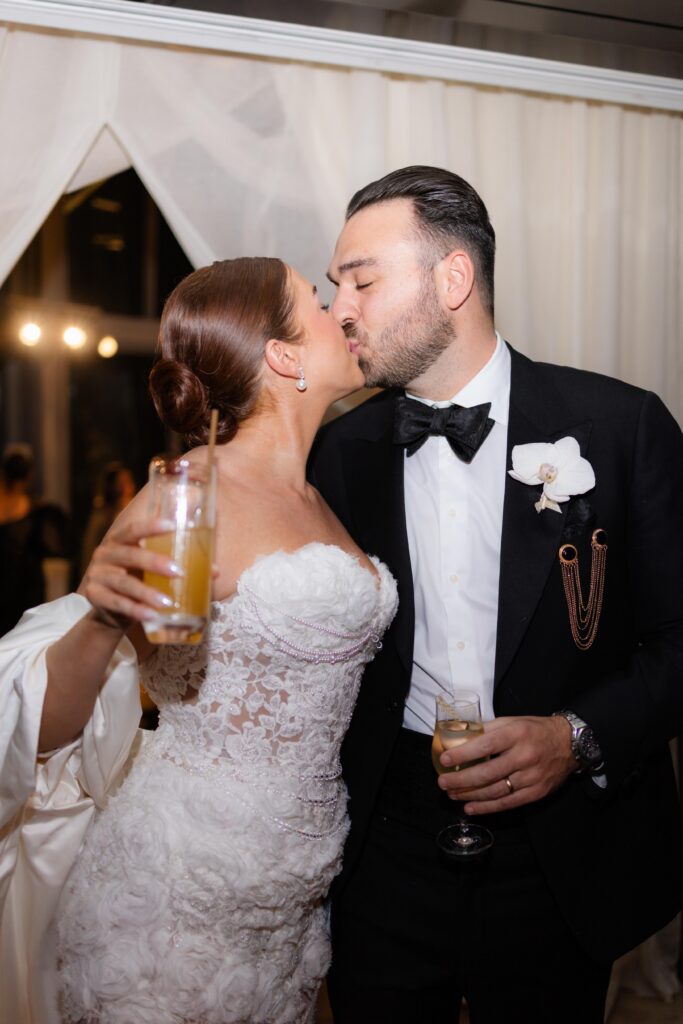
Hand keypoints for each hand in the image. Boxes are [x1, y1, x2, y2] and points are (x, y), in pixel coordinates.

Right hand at [79, 518, 181, 630]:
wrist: (111, 611)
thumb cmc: (139, 581)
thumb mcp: (152, 570)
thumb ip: (177, 565)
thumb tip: (215, 570)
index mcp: (119, 541)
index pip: (133, 529)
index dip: (150, 526)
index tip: (171, 525)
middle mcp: (105, 554)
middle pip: (129, 554)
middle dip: (154, 562)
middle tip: (179, 571)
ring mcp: (97, 576)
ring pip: (124, 583)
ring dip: (146, 592)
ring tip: (167, 601)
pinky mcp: (94, 596)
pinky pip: (117, 603)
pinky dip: (136, 610)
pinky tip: (152, 615)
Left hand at [437, 715, 575, 812]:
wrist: (570, 744)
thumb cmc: (535, 730)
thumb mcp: (512, 721)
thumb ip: (488, 729)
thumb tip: (460, 735)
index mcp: (516, 734)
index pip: (485, 745)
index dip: (463, 754)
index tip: (444, 759)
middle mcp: (524, 756)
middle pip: (488, 772)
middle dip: (462, 780)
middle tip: (443, 783)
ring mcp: (532, 777)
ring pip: (496, 790)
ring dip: (471, 795)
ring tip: (452, 794)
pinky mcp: (537, 793)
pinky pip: (508, 803)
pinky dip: (487, 808)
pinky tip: (470, 808)